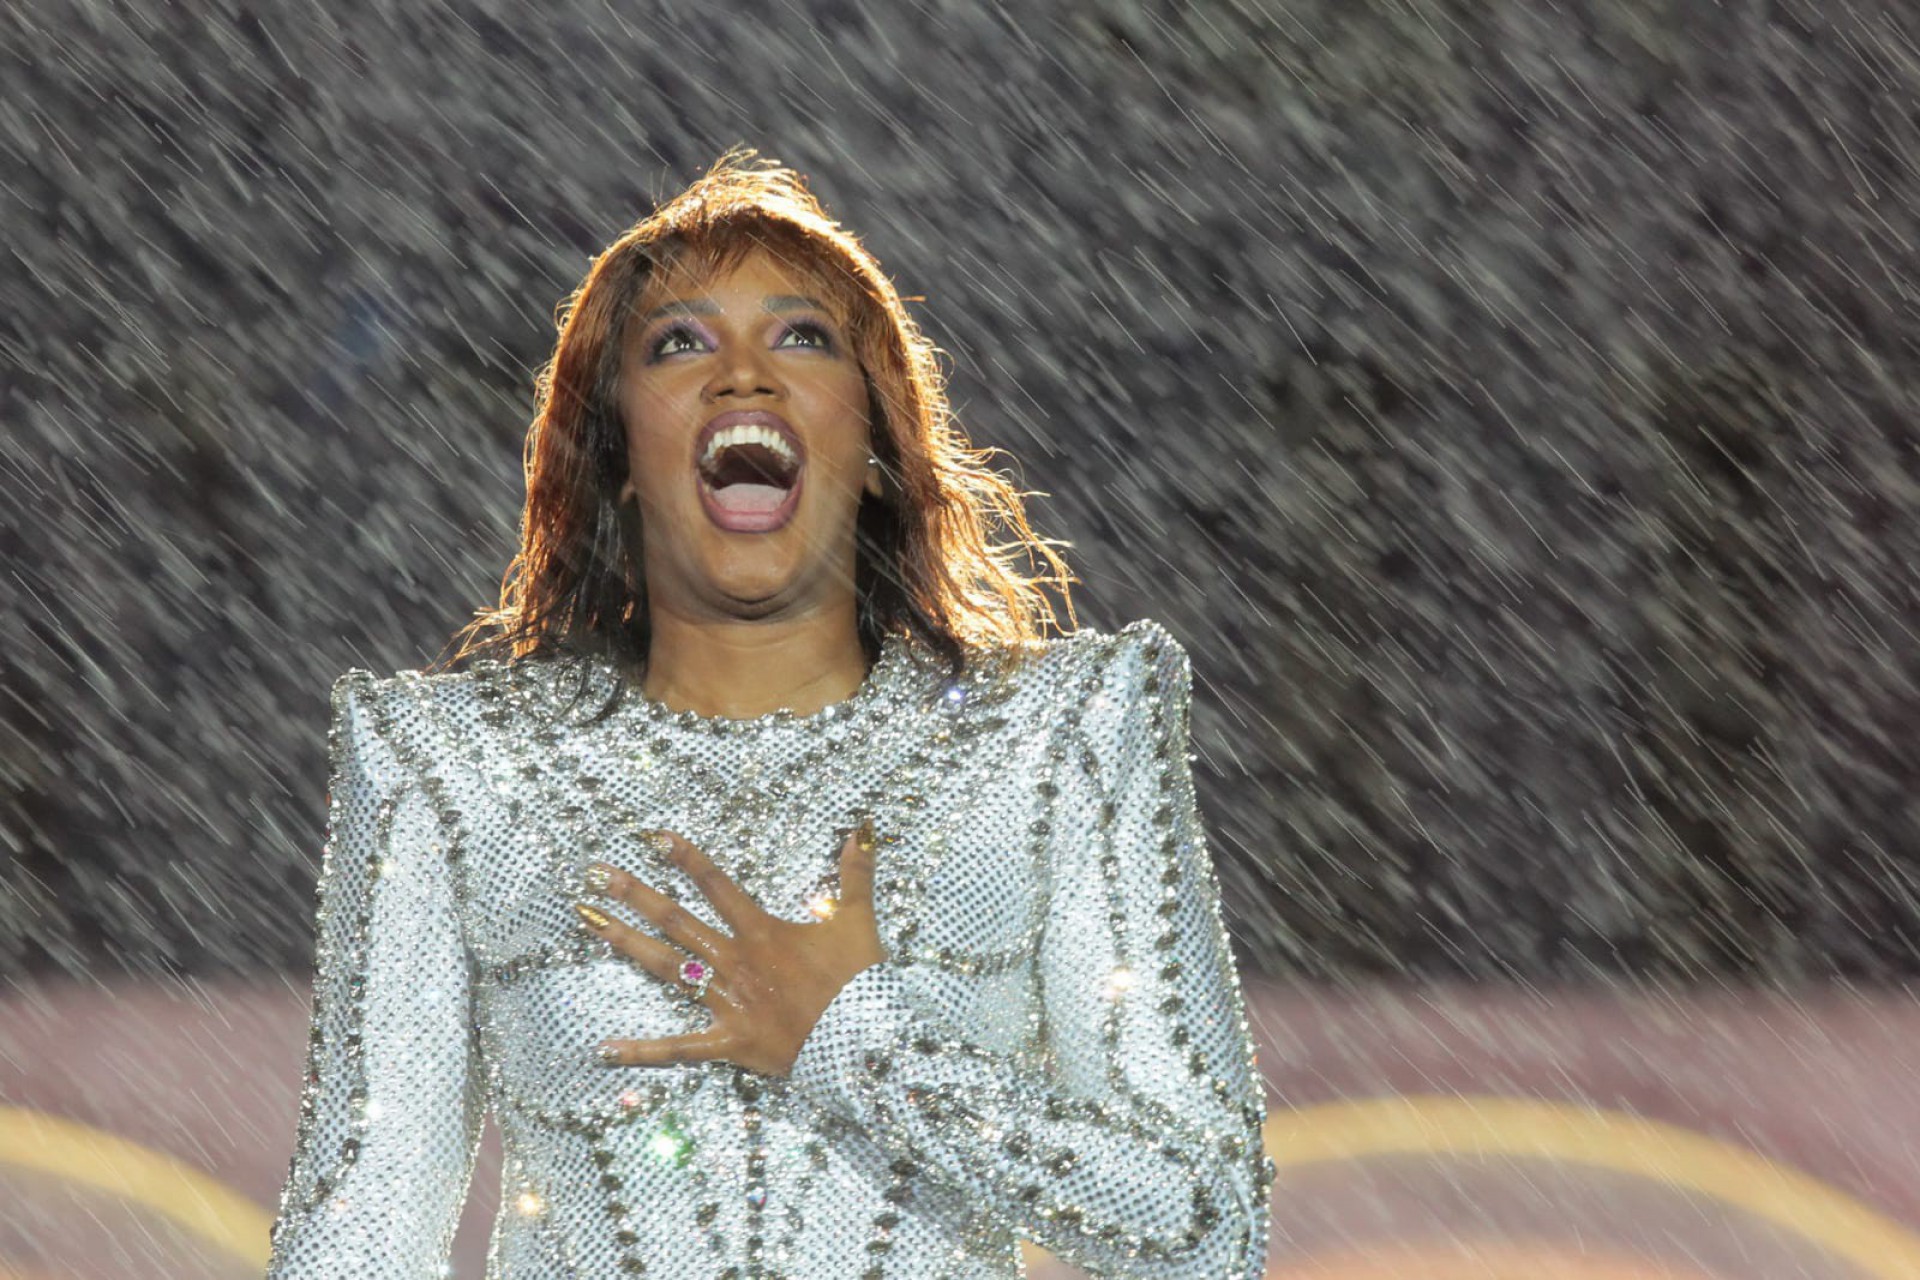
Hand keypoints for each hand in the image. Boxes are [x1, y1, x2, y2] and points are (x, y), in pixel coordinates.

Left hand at [574, 819, 887, 1077]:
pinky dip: (642, 1051)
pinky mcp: (729, 1040)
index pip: (717, 886)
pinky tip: (603, 1049)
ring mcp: (728, 1002)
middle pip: (677, 921)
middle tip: (595, 875)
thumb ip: (856, 874)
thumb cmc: (859, 981)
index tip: (654, 837)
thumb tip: (860, 829)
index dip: (687, 859)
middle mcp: (736, 962)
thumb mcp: (858, 921)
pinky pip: (679, 1048)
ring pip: (668, 969)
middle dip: (635, 895)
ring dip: (627, 944)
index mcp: (762, 932)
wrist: (864, 1041)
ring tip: (590, 924)